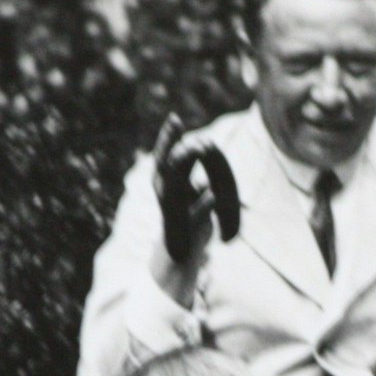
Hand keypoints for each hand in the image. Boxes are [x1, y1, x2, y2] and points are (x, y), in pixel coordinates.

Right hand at [152, 114, 237, 267]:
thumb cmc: (185, 221)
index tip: (174, 117)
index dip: (168, 138)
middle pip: (164, 165)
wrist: (177, 257)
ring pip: (174, 186)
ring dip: (183, 167)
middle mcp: (165, 196)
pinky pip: (195, 215)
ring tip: (193, 148)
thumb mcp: (188, 193)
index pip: (166, 157)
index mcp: (167, 186)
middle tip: (175, 123)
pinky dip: (202, 204)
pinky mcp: (186, 229)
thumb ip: (189, 173)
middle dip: (169, 144)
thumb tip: (198, 146)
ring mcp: (174, 212)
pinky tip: (211, 192)